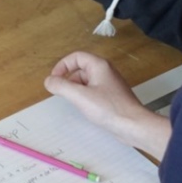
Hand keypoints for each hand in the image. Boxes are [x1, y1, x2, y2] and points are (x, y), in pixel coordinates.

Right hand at [48, 52, 171, 158]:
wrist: (133, 125)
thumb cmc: (108, 108)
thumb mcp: (80, 96)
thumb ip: (61, 86)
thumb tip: (48, 81)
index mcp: (99, 65)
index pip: (76, 57)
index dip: (62, 66)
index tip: (54, 80)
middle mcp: (105, 71)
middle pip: (81, 69)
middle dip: (69, 80)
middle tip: (62, 94)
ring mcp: (110, 84)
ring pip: (87, 81)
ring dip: (76, 90)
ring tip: (75, 103)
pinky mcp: (112, 96)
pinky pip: (93, 91)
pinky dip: (85, 97)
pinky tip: (86, 109)